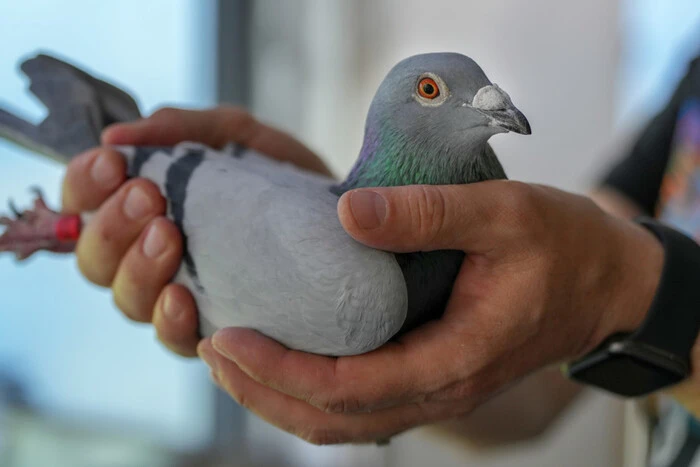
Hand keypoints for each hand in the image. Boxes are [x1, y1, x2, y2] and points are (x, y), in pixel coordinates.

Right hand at [61, 106, 330, 355]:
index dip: (84, 184)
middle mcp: (148, 257)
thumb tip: (119, 131)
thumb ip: (186, 128)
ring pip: (127, 299)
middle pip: (94, 259)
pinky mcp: (213, 326)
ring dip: (137, 268)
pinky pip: (173, 338)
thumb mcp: (238, 137)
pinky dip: (170, 320)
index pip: (85, 203)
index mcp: (144, 210)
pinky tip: (183, 297)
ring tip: (168, 236)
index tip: (112, 160)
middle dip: (111, 225)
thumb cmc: (279, 176)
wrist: (338, 217)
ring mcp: (177, 295)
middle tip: (148, 196)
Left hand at [198, 182, 663, 443]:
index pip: (350, 388)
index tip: (228, 338)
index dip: (281, 371)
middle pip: (334, 420)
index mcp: (455, 359)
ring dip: (281, 398)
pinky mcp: (430, 375)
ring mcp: (435, 390)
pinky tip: (283, 355)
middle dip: (264, 392)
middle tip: (211, 348)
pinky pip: (361, 401)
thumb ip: (429, 214)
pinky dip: (311, 389)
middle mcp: (440, 391)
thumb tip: (347, 214)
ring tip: (231, 359)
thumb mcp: (504, 213)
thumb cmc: (562, 245)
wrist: (604, 282)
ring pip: (343, 421)